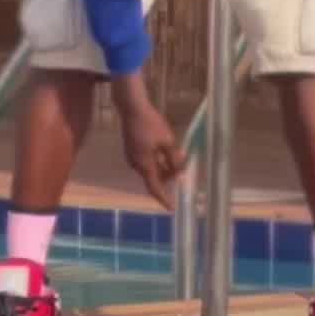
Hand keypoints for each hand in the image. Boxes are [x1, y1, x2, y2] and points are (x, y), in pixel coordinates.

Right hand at [112, 77, 186, 209]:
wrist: (132, 107)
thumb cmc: (151, 124)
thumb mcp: (167, 141)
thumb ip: (174, 160)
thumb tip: (180, 174)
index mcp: (144, 165)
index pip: (155, 187)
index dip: (164, 198)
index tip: (172, 208)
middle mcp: (135, 164)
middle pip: (154, 177)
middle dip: (169, 175)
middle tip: (183, 164)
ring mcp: (132, 156)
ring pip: (151, 168)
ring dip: (164, 166)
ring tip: (177, 153)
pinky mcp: (131, 148)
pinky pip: (146, 161)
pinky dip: (157, 160)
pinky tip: (164, 150)